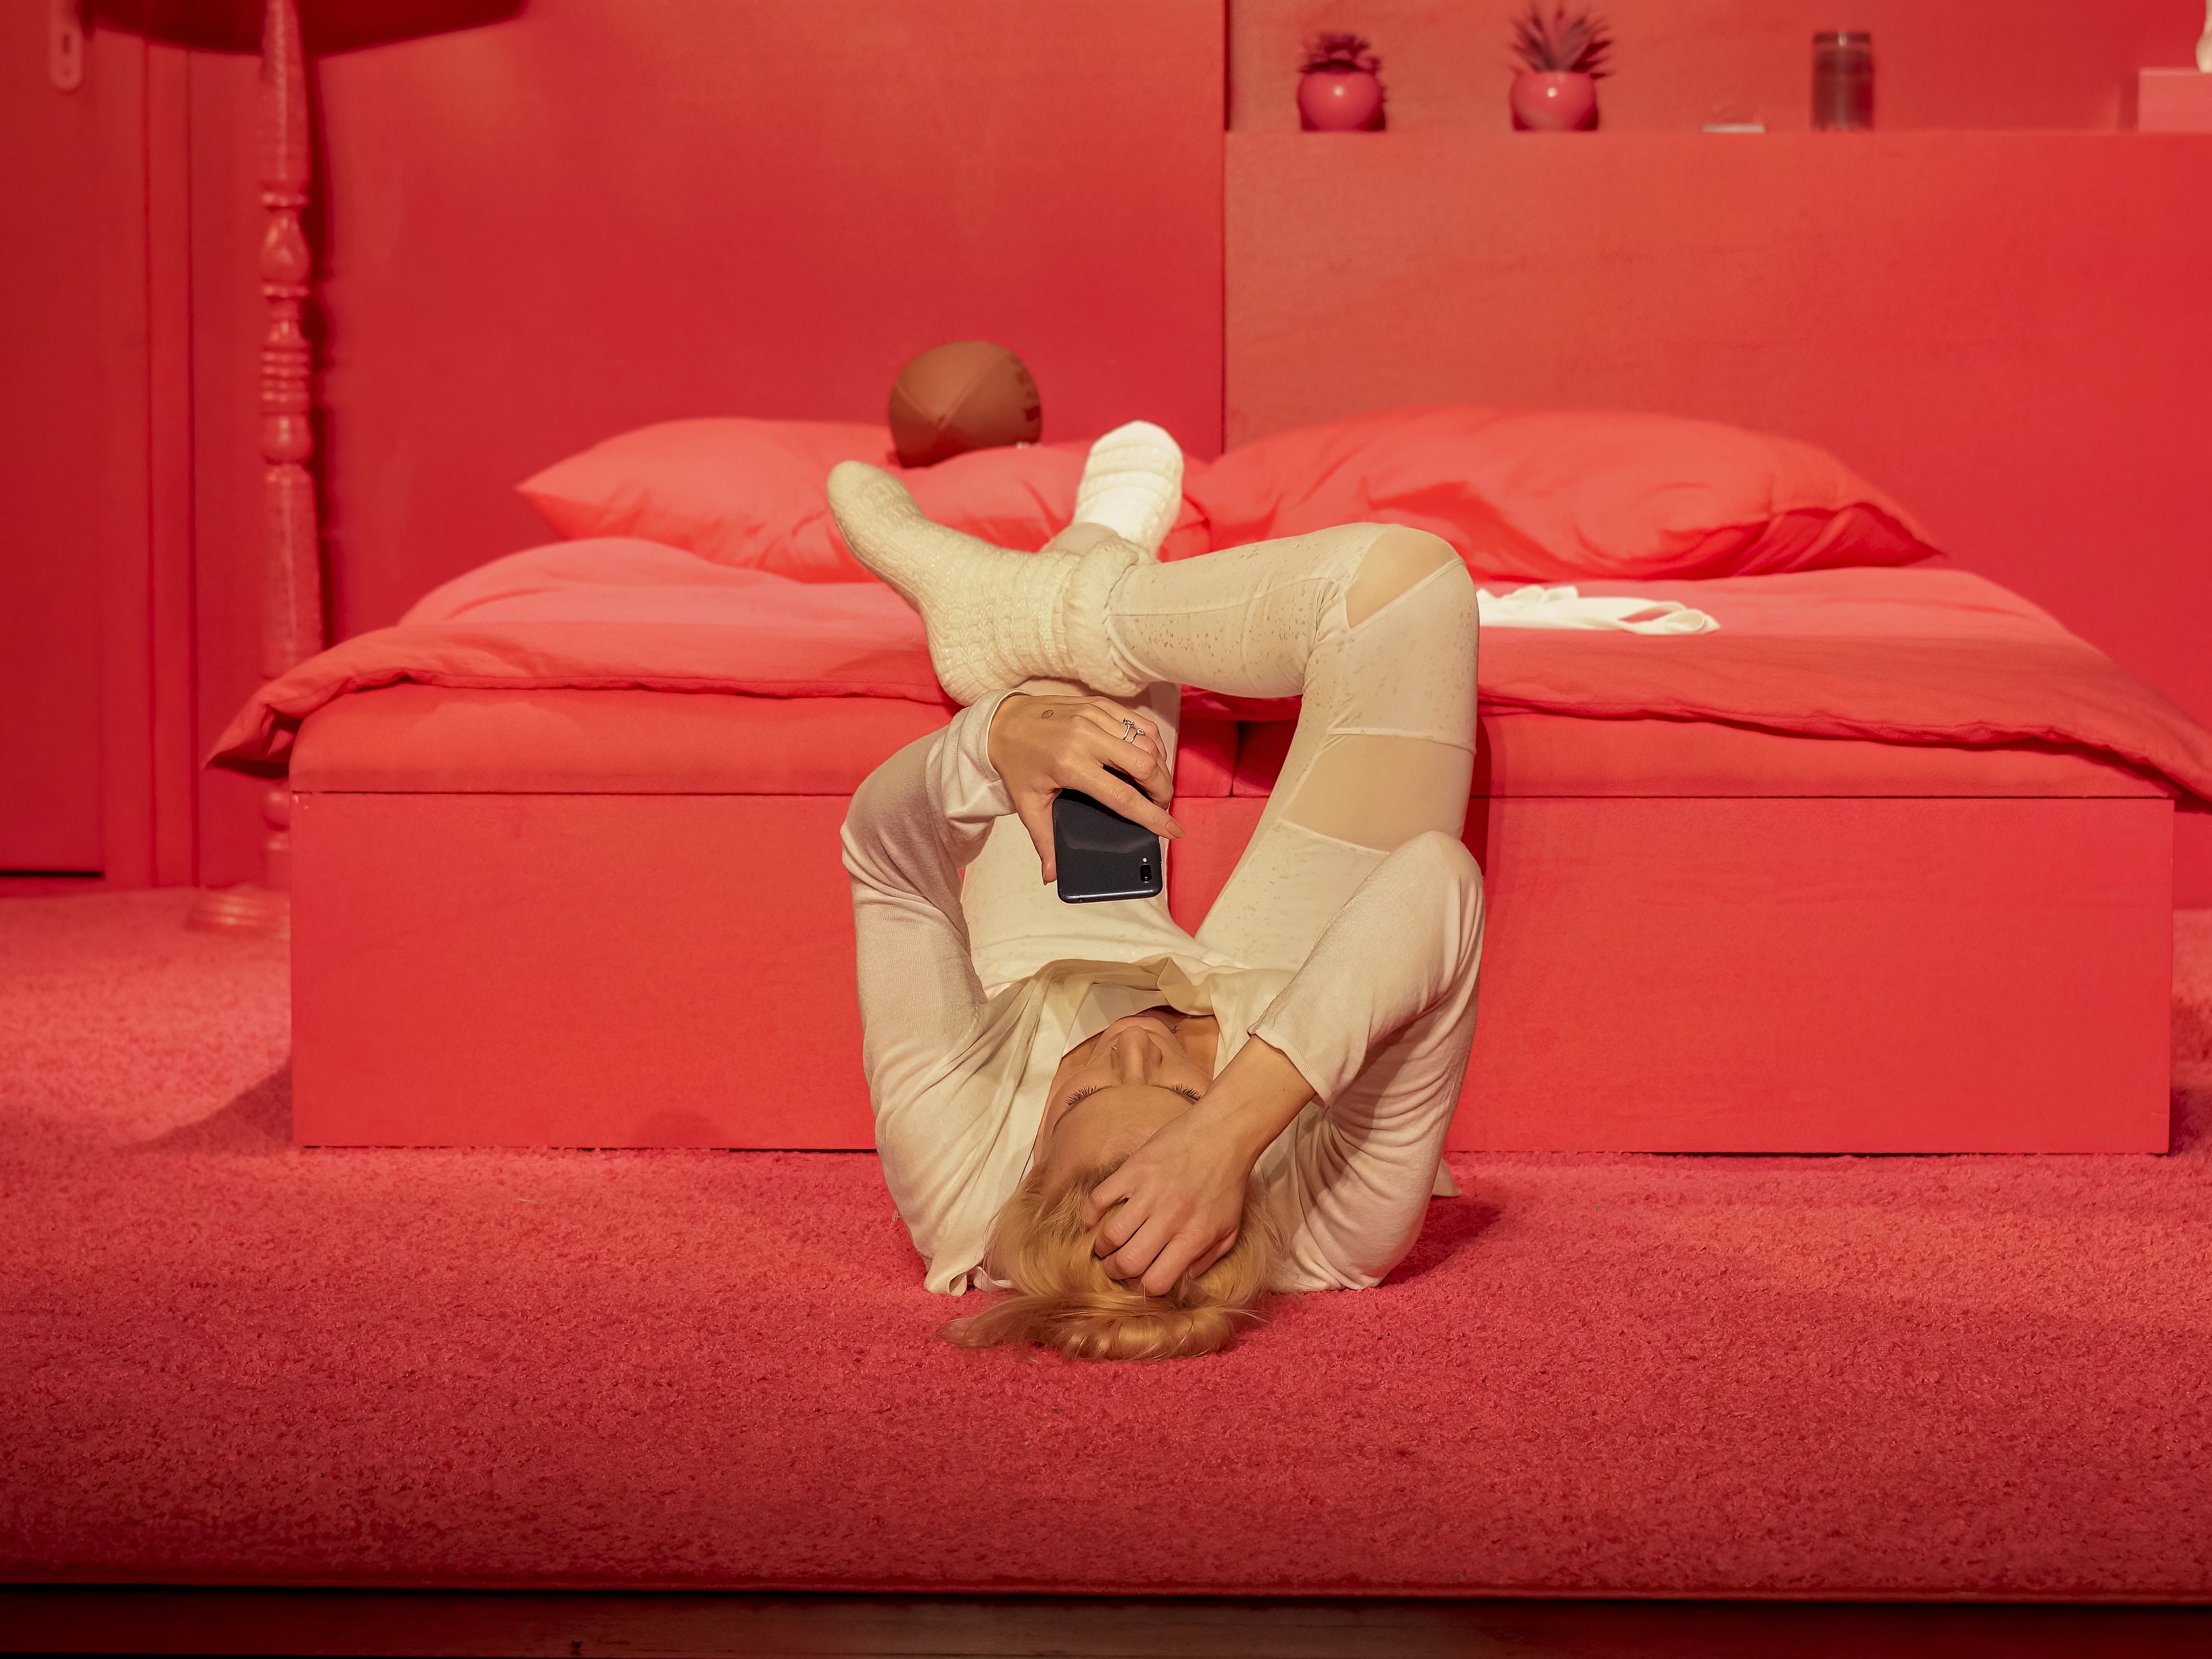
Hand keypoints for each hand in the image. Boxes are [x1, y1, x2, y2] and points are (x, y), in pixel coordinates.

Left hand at [987, 694, 1181, 882]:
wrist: (1002, 722)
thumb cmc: (1016, 764)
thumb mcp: (1027, 804)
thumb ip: (1044, 840)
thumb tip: (1052, 875)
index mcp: (1069, 765)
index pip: (1123, 796)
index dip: (1153, 817)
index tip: (1173, 830)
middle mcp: (1086, 737)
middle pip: (1145, 766)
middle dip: (1162, 791)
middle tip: (1160, 806)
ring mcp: (1095, 716)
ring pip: (1148, 742)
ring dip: (1160, 767)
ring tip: (1155, 786)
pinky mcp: (1100, 704)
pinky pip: (1140, 723)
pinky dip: (1152, 743)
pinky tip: (1149, 759)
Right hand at [1081, 1105, 1254, 1294]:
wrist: (1223, 1134)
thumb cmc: (1227, 1182)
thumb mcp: (1230, 1228)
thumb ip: (1209, 1258)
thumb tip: (1185, 1277)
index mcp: (1194, 1237)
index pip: (1156, 1281)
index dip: (1143, 1287)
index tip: (1140, 1279)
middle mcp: (1169, 1219)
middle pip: (1128, 1262)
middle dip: (1116, 1272)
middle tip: (1115, 1266)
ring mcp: (1148, 1193)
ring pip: (1110, 1235)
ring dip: (1101, 1247)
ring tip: (1104, 1246)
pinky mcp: (1133, 1170)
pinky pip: (1098, 1199)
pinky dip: (1090, 1215)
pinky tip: (1093, 1220)